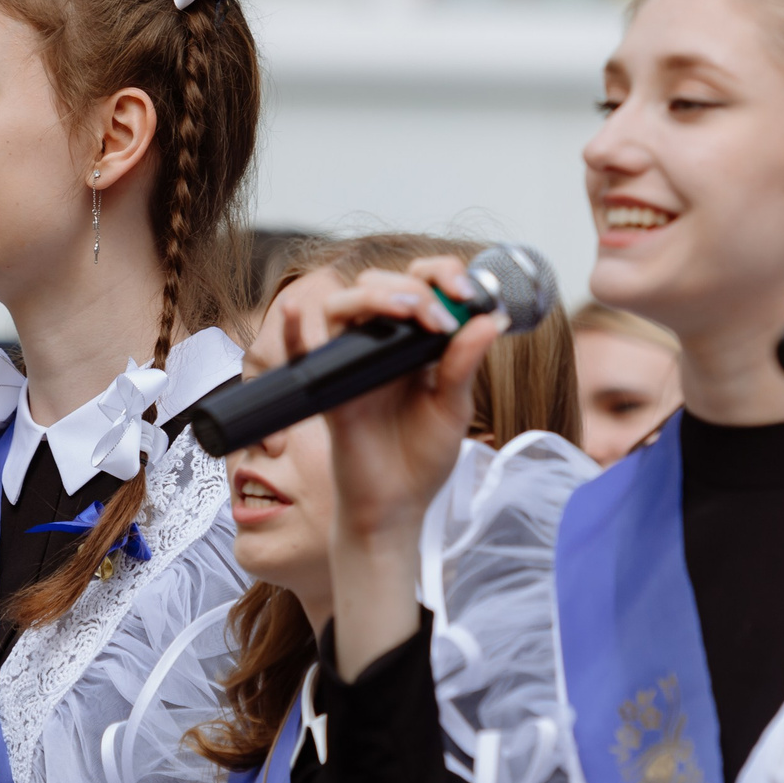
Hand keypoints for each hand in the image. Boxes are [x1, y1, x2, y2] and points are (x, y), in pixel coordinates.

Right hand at [284, 257, 506, 546]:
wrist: (395, 507)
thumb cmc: (422, 459)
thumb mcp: (453, 409)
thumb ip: (464, 363)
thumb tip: (490, 318)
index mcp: (415, 344)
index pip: (423, 286)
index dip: (443, 276)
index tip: (466, 293)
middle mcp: (380, 346)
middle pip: (382, 284)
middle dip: (415, 288)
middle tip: (439, 318)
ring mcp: (351, 364)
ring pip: (345, 305)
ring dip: (374, 295)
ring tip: (406, 311)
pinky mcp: (329, 390)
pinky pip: (303, 353)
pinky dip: (293, 330)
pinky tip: (296, 310)